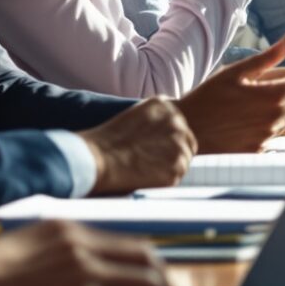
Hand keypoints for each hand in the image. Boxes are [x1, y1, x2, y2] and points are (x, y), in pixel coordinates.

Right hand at [78, 95, 196, 191]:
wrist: (97, 158)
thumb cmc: (107, 142)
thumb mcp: (134, 118)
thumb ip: (154, 123)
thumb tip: (164, 138)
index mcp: (165, 105)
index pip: (178, 125)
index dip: (166, 140)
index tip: (151, 148)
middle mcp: (177, 122)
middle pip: (187, 142)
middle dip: (172, 153)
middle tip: (150, 162)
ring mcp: (179, 144)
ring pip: (184, 160)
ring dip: (169, 167)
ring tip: (143, 168)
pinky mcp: (177, 167)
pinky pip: (177, 176)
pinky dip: (164, 180)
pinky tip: (145, 176)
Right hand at [176, 25, 284, 152]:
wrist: (186, 132)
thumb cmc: (209, 97)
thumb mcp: (239, 70)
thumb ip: (274, 52)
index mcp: (273, 95)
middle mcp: (276, 118)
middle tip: (268, 85)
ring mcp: (269, 136)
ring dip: (280, 106)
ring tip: (250, 103)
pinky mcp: (260, 150)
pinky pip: (274, 133)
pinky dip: (267, 123)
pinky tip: (245, 121)